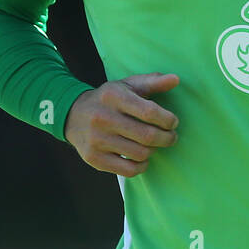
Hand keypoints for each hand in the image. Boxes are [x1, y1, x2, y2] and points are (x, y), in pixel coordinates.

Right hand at [64, 72, 179, 177]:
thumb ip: (153, 81)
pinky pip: (128, 170)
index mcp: (113, 96)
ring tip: (153, 144)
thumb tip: (176, 79)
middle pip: (147, 136)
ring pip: (140, 154)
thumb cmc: (108, 99)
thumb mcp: (127, 85)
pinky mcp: (94, 158)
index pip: (150, 112)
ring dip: (153, 151)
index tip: (173, 122)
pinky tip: (142, 158)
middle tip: (171, 137)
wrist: (72, 115)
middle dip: (167, 138)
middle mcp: (103, 117)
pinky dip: (141, 166)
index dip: (168, 120)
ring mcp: (97, 140)